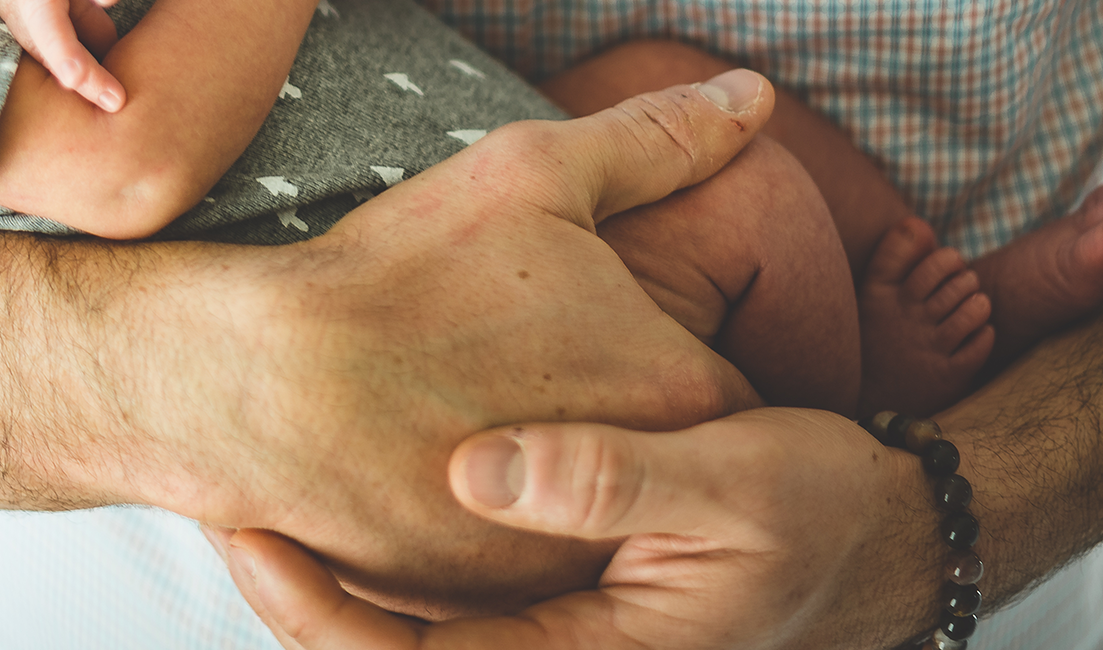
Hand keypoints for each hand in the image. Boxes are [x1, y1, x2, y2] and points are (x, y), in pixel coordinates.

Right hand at [146, 78, 778, 616]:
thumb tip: (754, 91)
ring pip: (586, 518)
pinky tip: (427, 458)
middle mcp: (641, 498)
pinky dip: (484, 522)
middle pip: (658, 457)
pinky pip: (510, 560)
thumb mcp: (534, 169)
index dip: (659, 350)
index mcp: (677, 390)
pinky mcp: (487, 607)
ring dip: (554, 475)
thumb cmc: (400, 271)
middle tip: (526, 364)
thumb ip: (660, 137)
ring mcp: (563, 564)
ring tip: (470, 408)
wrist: (255, 387)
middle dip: (612, 415)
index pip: (725, 388)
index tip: (599, 330)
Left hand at [214, 409, 930, 648]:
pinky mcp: (556, 600)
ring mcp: (554, 635)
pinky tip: (341, 480)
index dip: (317, 611)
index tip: (248, 531)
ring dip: (333, 569)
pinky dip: (389, 549)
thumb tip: (472, 469)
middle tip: (218, 500)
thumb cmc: (816, 511)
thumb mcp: (728, 484)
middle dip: (297, 590)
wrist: (884, 537)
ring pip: (408, 624)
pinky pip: (449, 596)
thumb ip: (603, 479)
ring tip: (251, 481)